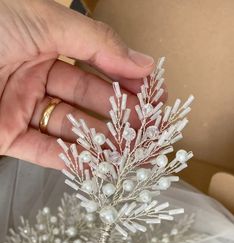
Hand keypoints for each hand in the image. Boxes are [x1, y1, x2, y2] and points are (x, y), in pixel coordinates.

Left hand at [0, 0, 157, 168]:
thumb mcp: (43, 21)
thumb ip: (96, 42)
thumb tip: (143, 62)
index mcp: (44, 44)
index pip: (95, 66)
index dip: (126, 80)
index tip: (155, 96)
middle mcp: (34, 77)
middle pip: (87, 100)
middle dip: (122, 116)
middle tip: (152, 131)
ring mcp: (21, 109)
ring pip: (71, 129)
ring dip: (104, 142)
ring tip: (137, 154)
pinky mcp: (6, 138)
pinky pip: (46, 151)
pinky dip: (74, 160)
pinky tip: (103, 166)